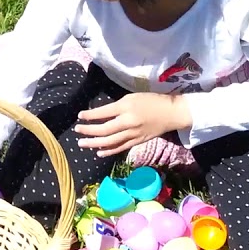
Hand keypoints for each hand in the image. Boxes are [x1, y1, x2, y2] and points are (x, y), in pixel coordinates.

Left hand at [73, 92, 191, 156]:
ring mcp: (133, 134)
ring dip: (94, 143)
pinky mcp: (137, 141)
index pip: (103, 112)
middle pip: (104, 129)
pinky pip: (120, 147)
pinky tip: (98, 152)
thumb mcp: (132, 97)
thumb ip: (116, 106)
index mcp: (126, 107)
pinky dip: (108, 151)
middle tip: (77, 130)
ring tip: (82, 143)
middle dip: (88, 131)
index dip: (90, 115)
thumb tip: (100, 114)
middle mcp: (128, 122)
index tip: (79, 116)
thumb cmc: (151, 101)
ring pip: (110, 141)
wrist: (171, 113)